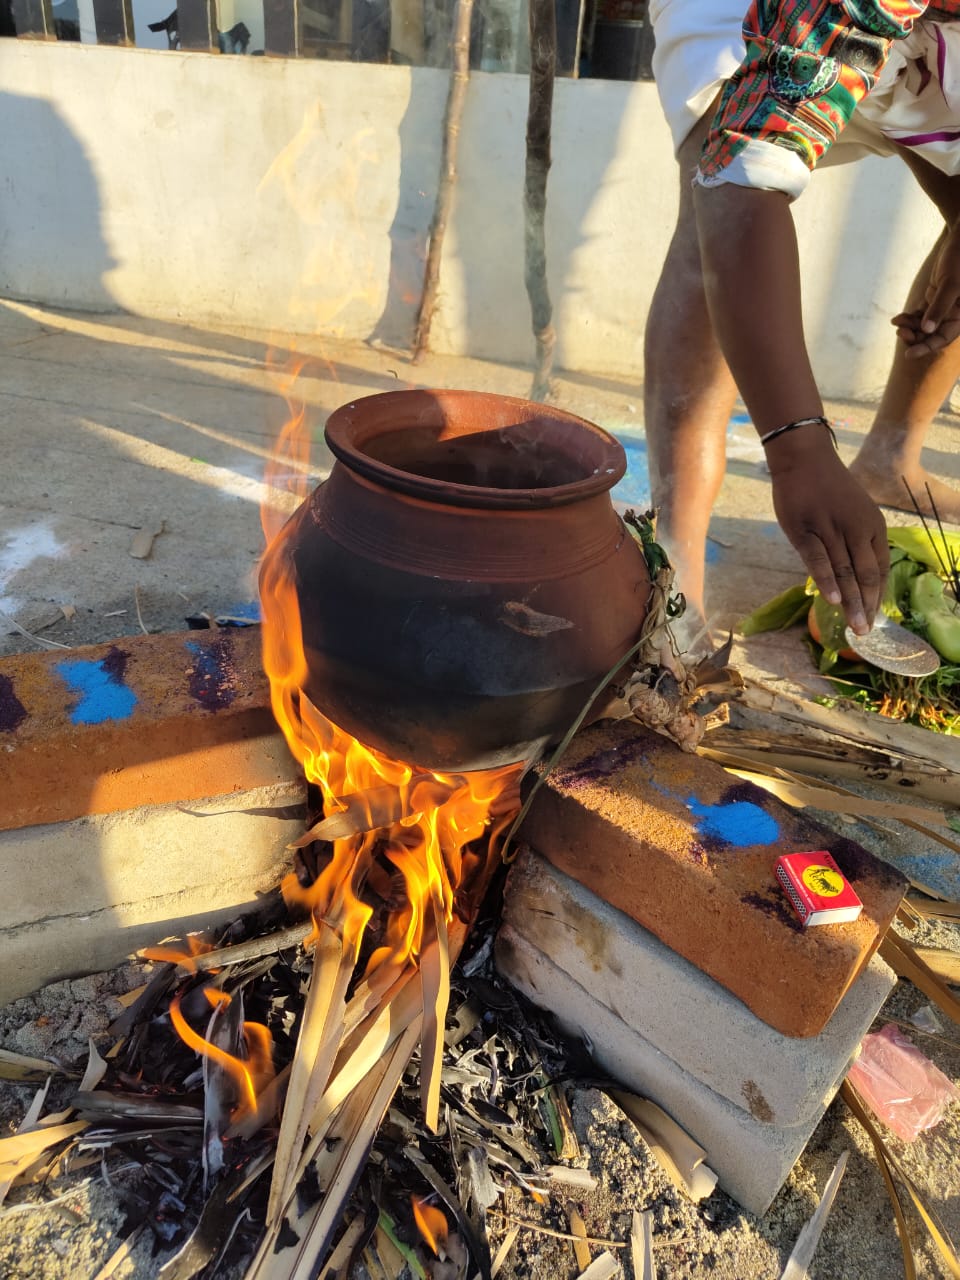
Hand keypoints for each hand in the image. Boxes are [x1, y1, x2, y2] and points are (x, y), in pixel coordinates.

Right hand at [766, 435, 888, 634]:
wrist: (805, 459)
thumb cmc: (828, 488)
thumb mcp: (853, 513)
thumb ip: (856, 542)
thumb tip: (855, 576)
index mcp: (873, 526)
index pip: (880, 568)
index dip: (877, 596)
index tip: (873, 618)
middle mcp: (857, 529)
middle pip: (866, 574)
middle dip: (867, 606)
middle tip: (864, 631)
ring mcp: (831, 529)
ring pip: (845, 572)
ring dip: (851, 602)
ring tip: (854, 626)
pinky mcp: (806, 530)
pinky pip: (819, 559)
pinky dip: (827, 580)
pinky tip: (833, 600)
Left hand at [892, 224, 959, 357]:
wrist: (959, 238)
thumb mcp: (951, 284)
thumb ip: (939, 307)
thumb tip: (927, 329)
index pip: (944, 338)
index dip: (926, 347)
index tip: (908, 354)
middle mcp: (954, 314)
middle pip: (932, 334)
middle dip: (916, 336)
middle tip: (900, 333)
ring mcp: (944, 306)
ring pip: (924, 324)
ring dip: (910, 327)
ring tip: (896, 322)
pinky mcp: (935, 297)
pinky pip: (921, 313)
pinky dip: (909, 317)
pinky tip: (896, 319)